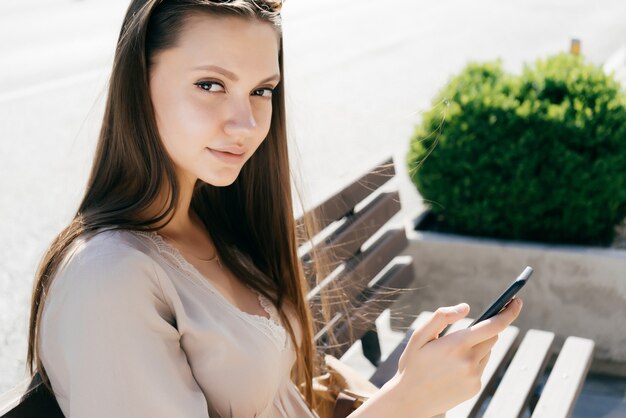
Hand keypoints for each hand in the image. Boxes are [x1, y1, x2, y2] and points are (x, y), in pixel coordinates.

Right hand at [390, 297, 522, 416]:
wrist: (410, 400)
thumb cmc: (413, 364)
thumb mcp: (419, 336)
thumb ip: (442, 317)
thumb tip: (466, 307)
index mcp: (457, 344)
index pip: (493, 325)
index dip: (509, 312)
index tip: (517, 301)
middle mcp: (470, 361)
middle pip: (492, 336)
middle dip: (484, 330)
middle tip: (467, 332)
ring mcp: (474, 376)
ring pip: (487, 351)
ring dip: (477, 347)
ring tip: (451, 356)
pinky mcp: (475, 387)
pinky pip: (480, 367)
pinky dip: (472, 363)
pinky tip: (453, 370)